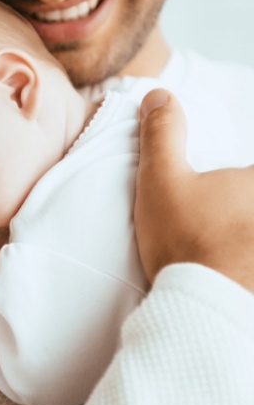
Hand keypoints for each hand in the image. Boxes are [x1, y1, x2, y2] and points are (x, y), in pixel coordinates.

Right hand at [134, 88, 253, 291]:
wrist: (206, 309)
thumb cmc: (187, 242)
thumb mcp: (161, 181)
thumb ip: (162, 135)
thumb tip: (159, 95)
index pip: (248, 170)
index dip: (234, 179)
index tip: (214, 192)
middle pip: (248, 196)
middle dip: (238, 203)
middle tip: (217, 221)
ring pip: (252, 230)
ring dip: (244, 233)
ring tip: (230, 246)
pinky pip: (253, 257)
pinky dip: (249, 264)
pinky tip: (239, 270)